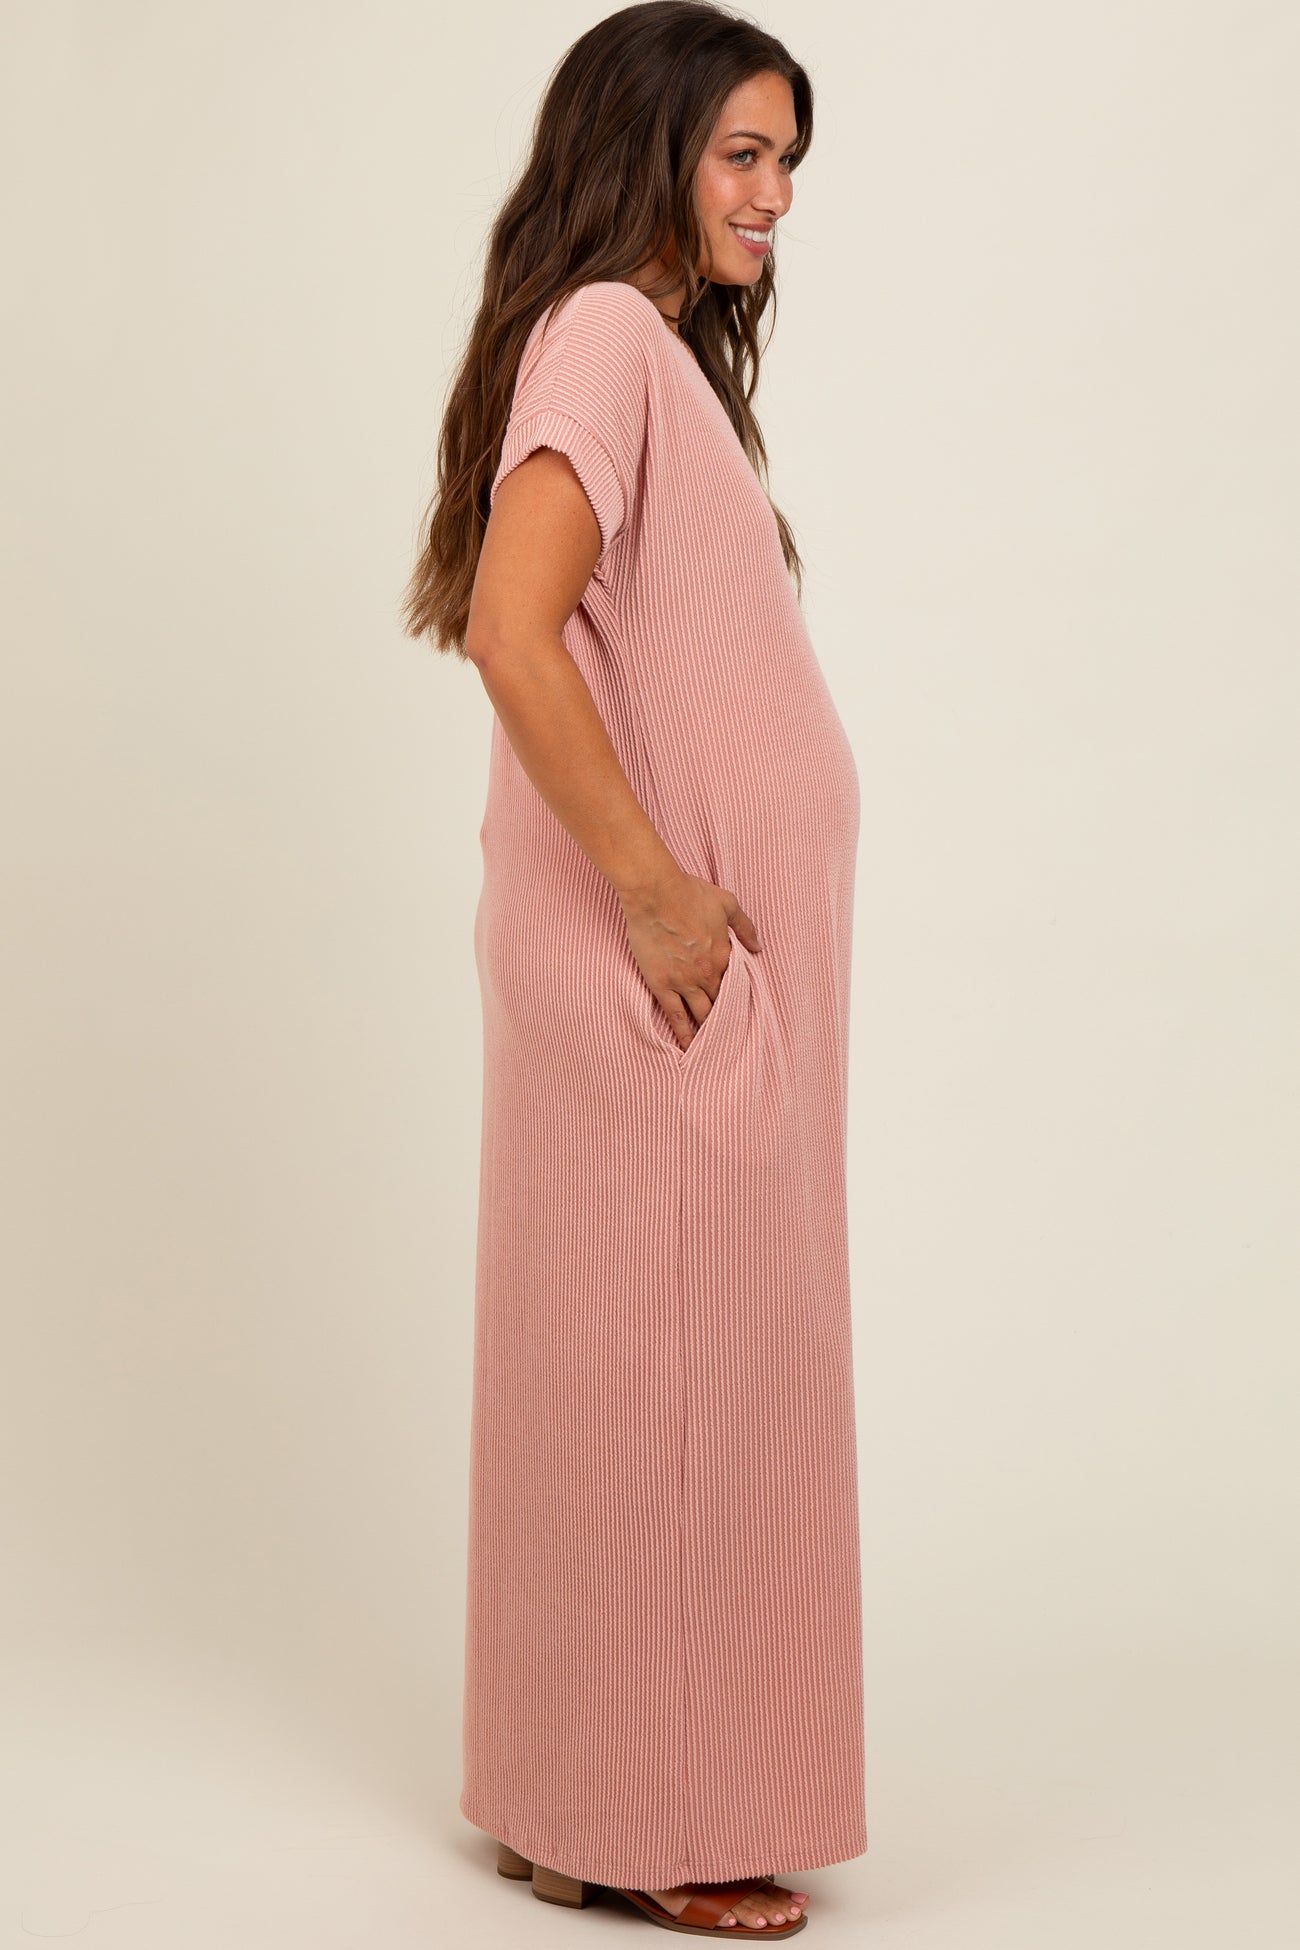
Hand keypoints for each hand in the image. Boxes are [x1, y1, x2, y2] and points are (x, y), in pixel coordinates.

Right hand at [617, 869, 761, 1051]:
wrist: (656, 893)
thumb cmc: (689, 893)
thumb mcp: (727, 903)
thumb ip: (745, 927)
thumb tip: (759, 947)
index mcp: (724, 955)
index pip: (736, 983)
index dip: (738, 995)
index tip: (742, 1007)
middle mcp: (707, 974)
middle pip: (720, 1003)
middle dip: (725, 1017)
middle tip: (730, 1033)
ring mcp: (684, 981)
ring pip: (700, 1014)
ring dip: (707, 1030)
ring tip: (712, 1046)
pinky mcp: (662, 984)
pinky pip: (675, 1015)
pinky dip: (682, 1032)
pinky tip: (687, 1046)